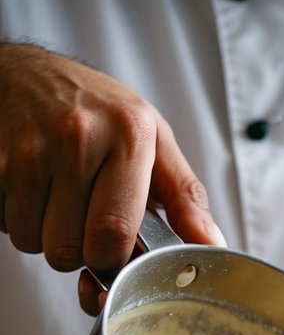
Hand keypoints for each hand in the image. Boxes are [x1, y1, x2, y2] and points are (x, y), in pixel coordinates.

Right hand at [0, 43, 224, 313]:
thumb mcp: (153, 143)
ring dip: (47, 238)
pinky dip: (20, 221)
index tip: (116, 252)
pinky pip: (8, 227)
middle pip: (72, 249)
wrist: (26, 74)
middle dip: (80, 253)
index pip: (115, 234)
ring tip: (58, 201)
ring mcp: (30, 147)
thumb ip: (186, 197)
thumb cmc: (99, 114)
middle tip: (85, 221)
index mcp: (129, 135)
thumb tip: (213, 246)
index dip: (113, 260)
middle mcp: (78, 137)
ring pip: (36, 244)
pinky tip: (33, 192)